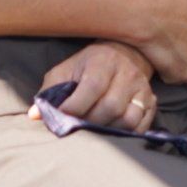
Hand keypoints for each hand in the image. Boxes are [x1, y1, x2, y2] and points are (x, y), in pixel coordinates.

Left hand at [30, 41, 157, 131]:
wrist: (125, 52)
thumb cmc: (88, 65)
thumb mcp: (66, 69)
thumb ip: (50, 91)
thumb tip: (35, 115)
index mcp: (103, 62)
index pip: (92, 88)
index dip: (74, 108)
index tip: (60, 118)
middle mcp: (127, 73)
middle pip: (110, 107)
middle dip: (89, 122)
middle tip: (77, 127)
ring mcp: (142, 88)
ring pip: (128, 118)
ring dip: (108, 130)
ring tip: (94, 131)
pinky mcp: (151, 100)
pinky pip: (141, 125)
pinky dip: (125, 134)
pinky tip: (112, 132)